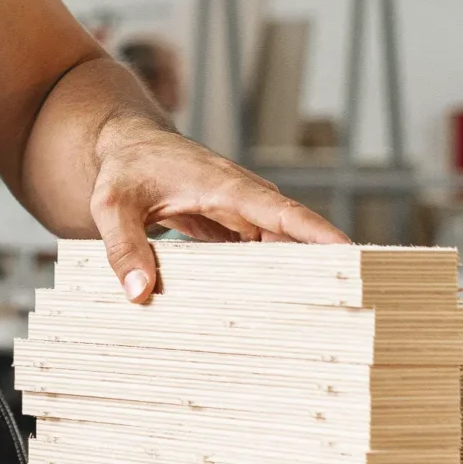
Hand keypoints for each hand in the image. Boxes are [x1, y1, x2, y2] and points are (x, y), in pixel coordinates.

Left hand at [88, 113, 344, 304]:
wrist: (127, 145)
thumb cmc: (123, 169)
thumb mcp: (112, 206)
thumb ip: (124, 247)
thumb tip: (139, 292)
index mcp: (224, 186)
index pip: (281, 210)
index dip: (317, 232)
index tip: (350, 253)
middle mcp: (242, 197)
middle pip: (290, 235)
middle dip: (314, 265)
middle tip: (337, 306)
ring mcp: (240, 211)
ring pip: (277, 246)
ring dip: (290, 275)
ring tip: (308, 317)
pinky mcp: (232, 225)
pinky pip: (257, 252)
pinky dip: (264, 275)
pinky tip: (266, 307)